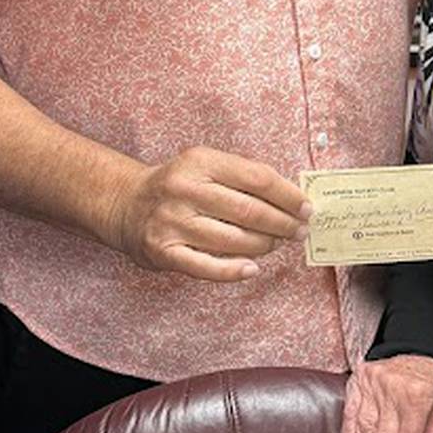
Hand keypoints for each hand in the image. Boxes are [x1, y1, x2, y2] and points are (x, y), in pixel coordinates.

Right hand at [109, 147, 309, 281]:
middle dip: (282, 224)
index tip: (306, 208)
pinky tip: (252, 268)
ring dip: (263, 246)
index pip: (257, 178)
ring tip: (275, 245)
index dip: (288, 196)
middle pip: (249, 211)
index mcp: (200, 161)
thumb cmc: (177, 185)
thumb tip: (291, 199)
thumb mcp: (204, 165)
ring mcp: (172, 222)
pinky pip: (207, 267)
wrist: (125, 204)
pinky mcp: (163, 252)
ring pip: (233, 240)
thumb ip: (242, 176)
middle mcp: (185, 190)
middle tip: (298, 231)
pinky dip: (234, 271)